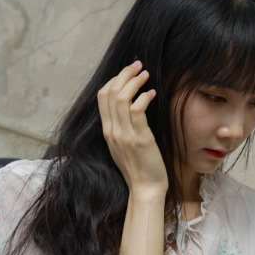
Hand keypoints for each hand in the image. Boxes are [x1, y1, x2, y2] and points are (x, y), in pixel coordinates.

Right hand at [97, 59, 167, 195]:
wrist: (145, 189)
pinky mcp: (140, 139)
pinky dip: (144, 97)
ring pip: (122, 98)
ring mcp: (124, 135)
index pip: (102, 97)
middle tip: (137, 65)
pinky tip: (152, 93)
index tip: (128, 73)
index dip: (114, 80)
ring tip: (145, 74)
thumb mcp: (123, 145)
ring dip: (134, 82)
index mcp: (107, 131)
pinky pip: (137, 110)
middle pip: (110, 93)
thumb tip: (129, 108)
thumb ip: (122, 127)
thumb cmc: (139, 168)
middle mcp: (112, 131)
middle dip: (124, 74)